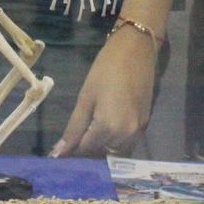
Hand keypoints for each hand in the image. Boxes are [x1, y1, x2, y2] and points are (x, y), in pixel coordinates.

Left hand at [49, 26, 158, 156]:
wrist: (137, 50)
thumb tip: (58, 153)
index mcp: (108, 127)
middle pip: (100, 153)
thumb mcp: (85, 97)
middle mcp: (126, 134)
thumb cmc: (106, 69)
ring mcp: (138, 131)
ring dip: (101, 147)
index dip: (71, 151)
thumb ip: (73, 128)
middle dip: (85, 150)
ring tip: (87, 136)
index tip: (58, 151)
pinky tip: (104, 130)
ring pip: (115, 151)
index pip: (85, 150)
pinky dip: (114, 141)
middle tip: (71, 142)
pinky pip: (126, 142)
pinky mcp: (145, 124)